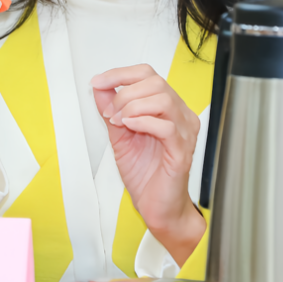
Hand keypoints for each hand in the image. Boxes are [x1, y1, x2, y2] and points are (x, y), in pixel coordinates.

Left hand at [91, 64, 205, 266]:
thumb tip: (100, 87)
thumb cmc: (145, 174)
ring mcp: (184, 132)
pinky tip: (130, 127)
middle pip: (155, 82)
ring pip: (163, 100)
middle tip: (110, 112)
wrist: (157, 207)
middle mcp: (180, 115)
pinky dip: (144, 122)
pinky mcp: (182, 151)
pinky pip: (167, 127)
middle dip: (125, 93)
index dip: (120, 74)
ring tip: (119, 122)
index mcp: (167, 107)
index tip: (98, 82)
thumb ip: (111, 110)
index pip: (147, 74)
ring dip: (133, 107)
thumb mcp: (120, 135)